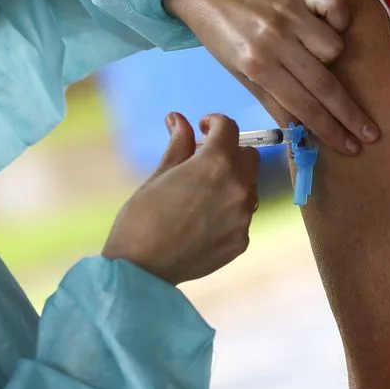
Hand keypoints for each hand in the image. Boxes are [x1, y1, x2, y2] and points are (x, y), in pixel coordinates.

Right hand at [102, 113, 259, 285]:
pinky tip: (201, 221)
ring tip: (200, 195)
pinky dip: (228, 211)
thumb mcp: (159, 175)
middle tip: (203, 160)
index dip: (214, 122)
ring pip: (249, 187)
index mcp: (215, 164)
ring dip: (232, 182)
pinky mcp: (241, 241)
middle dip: (229, 152)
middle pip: (248, 156)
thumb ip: (178, 145)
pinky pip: (242, 216)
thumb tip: (179, 119)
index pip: (228, 128)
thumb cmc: (141, 218)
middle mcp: (237, 188)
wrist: (140, 269)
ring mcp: (243, 217)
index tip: (203, 127)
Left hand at [162, 0, 379, 155]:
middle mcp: (277, 40)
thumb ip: (272, 101)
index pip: (302, 106)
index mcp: (258, 65)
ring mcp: (291, 13)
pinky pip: (336, 7)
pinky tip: (331, 26)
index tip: (351, 147)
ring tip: (314, 56)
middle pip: (324, 84)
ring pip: (334, 47)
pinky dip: (339, 19)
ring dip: (332, 58)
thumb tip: (302, 132)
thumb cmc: (220, 34)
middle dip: (349, 114)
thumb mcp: (238, 72)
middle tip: (370, 135)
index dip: (330, 130)